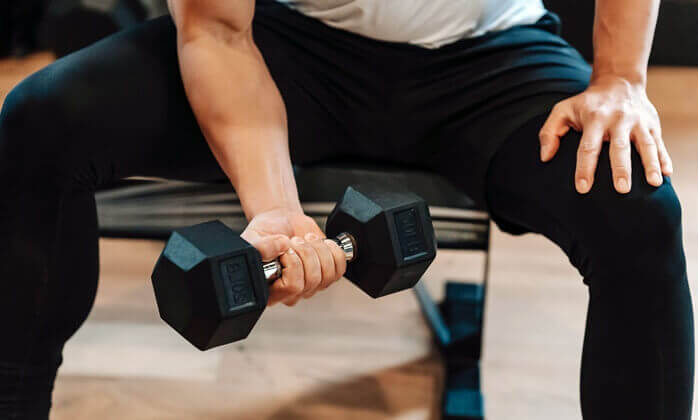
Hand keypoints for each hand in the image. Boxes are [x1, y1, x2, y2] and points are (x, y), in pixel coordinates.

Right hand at [240, 207, 346, 306]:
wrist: (280, 222)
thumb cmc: (264, 233)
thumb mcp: (252, 239)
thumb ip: (260, 247)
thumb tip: (281, 246)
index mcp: (270, 291)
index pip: (292, 288)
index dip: (293, 264)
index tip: (285, 248)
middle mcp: (291, 293)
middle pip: (312, 280)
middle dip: (305, 252)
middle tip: (293, 241)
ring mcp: (311, 285)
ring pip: (328, 274)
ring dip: (318, 249)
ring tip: (305, 240)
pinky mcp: (326, 275)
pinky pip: (339, 269)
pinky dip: (332, 250)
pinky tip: (319, 244)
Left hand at [539, 75, 671, 193]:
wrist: (618, 82)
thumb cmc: (586, 104)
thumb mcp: (563, 110)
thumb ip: (549, 132)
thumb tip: (545, 157)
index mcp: (594, 119)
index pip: (588, 147)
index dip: (585, 168)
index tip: (583, 188)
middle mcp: (618, 120)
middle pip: (619, 147)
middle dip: (621, 168)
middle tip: (621, 189)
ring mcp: (637, 122)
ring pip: (645, 145)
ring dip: (650, 164)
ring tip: (654, 183)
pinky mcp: (652, 124)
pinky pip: (659, 143)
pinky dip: (664, 158)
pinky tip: (666, 174)